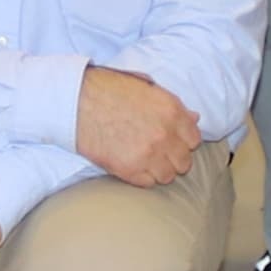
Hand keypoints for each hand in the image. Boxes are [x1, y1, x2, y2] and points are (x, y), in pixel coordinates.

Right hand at [74, 64, 199, 188]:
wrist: (76, 100)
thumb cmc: (108, 88)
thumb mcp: (146, 87)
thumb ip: (173, 104)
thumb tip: (194, 117)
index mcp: (171, 111)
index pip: (194, 139)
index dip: (183, 140)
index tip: (173, 140)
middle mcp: (164, 134)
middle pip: (184, 161)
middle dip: (173, 157)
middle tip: (159, 152)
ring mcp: (148, 154)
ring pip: (168, 176)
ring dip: (159, 170)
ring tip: (145, 160)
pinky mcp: (129, 169)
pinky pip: (148, 183)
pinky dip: (142, 177)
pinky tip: (133, 164)